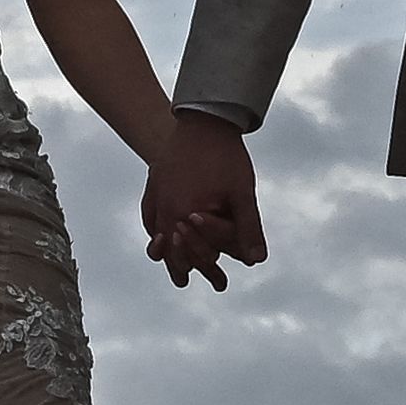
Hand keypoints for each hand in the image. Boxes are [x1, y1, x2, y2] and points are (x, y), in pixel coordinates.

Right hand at [140, 113, 265, 290]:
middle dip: (180, 267)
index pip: (194, 253)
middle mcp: (166, 209)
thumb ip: (248, 229)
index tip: (219, 283)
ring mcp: (156, 196)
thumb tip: (256, 260)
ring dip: (165, 252)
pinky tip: (158, 234)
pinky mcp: (153, 184)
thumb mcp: (242, 194)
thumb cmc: (225, 157)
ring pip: (156, 234)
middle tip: (183, 283)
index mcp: (185, 214)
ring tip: (169, 266)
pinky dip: (154, 229)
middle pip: (170, 249)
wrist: (203, 120)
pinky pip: (149, 215)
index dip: (207, 269)